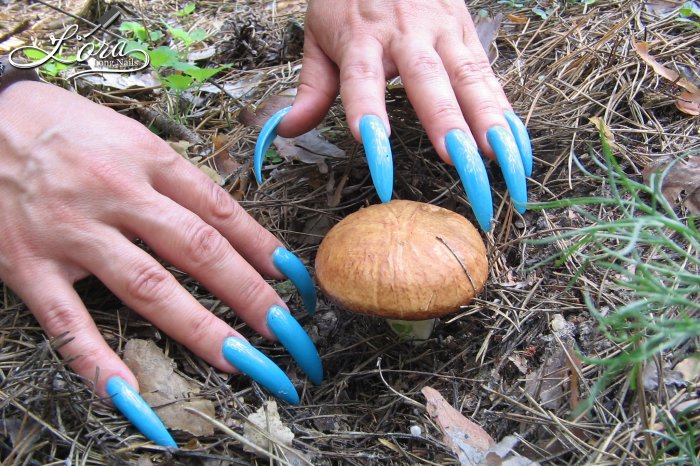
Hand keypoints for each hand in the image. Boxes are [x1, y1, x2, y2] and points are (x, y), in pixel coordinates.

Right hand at [0, 81, 321, 445]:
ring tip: (243, 360)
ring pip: (147, 288)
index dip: (264, 250)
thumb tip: (230, 225)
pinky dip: (99, 364)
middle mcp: (116, 194)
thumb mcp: (132, 135)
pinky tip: (132, 396)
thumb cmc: (67, 126)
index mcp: (148, 159)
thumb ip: (177, 179)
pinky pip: (67, 323)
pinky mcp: (29, 266)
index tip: (295, 282)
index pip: (220, 212)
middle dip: (249, 295)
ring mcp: (72, 233)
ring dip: (200, 329)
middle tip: (287, 332)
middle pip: (197, 251)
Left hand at [258, 0, 532, 230]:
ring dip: (490, 121)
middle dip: (446, 123)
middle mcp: (407, 34)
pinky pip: (489, 75)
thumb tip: (287, 131)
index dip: (369, 116)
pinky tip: (517, 145)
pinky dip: (506, 111)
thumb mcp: (319, 35)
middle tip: (459, 162)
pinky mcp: (467, 32)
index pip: (363, 82)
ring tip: (505, 162)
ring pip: (470, 77)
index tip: (375, 153)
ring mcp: (443, 31)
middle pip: (429, 81)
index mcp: (362, 37)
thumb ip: (311, 87)